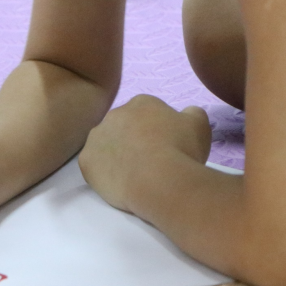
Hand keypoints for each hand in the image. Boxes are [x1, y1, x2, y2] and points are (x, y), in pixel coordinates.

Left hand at [78, 96, 211, 214]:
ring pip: (106, 145)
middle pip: (124, 127)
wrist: (159, 180)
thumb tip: (186, 113)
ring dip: (116, 155)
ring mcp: (97, 136)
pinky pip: (94, 165)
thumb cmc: (181, 150)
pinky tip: (118, 183)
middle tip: (149, 161)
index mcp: (141, 102)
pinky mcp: (86, 161)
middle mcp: (114, 114)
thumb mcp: (199, 124)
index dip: (157, 131)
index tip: (166, 146)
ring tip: (133, 174)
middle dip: (134, 140)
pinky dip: (104, 173)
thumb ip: (192, 113)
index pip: (148, 113)